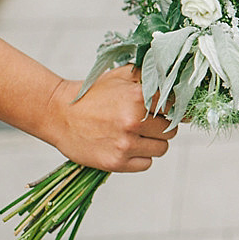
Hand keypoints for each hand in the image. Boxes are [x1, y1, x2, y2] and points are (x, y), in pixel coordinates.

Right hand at [44, 65, 176, 171]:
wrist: (58, 113)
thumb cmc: (94, 94)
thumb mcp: (122, 75)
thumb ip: (151, 76)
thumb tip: (180, 84)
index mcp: (139, 97)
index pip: (176, 108)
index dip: (170, 109)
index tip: (163, 111)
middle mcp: (134, 121)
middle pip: (171, 130)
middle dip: (161, 127)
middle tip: (144, 122)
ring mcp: (125, 144)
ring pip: (162, 149)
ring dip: (152, 143)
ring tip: (133, 134)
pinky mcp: (116, 162)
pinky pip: (146, 164)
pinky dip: (140, 157)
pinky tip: (125, 146)